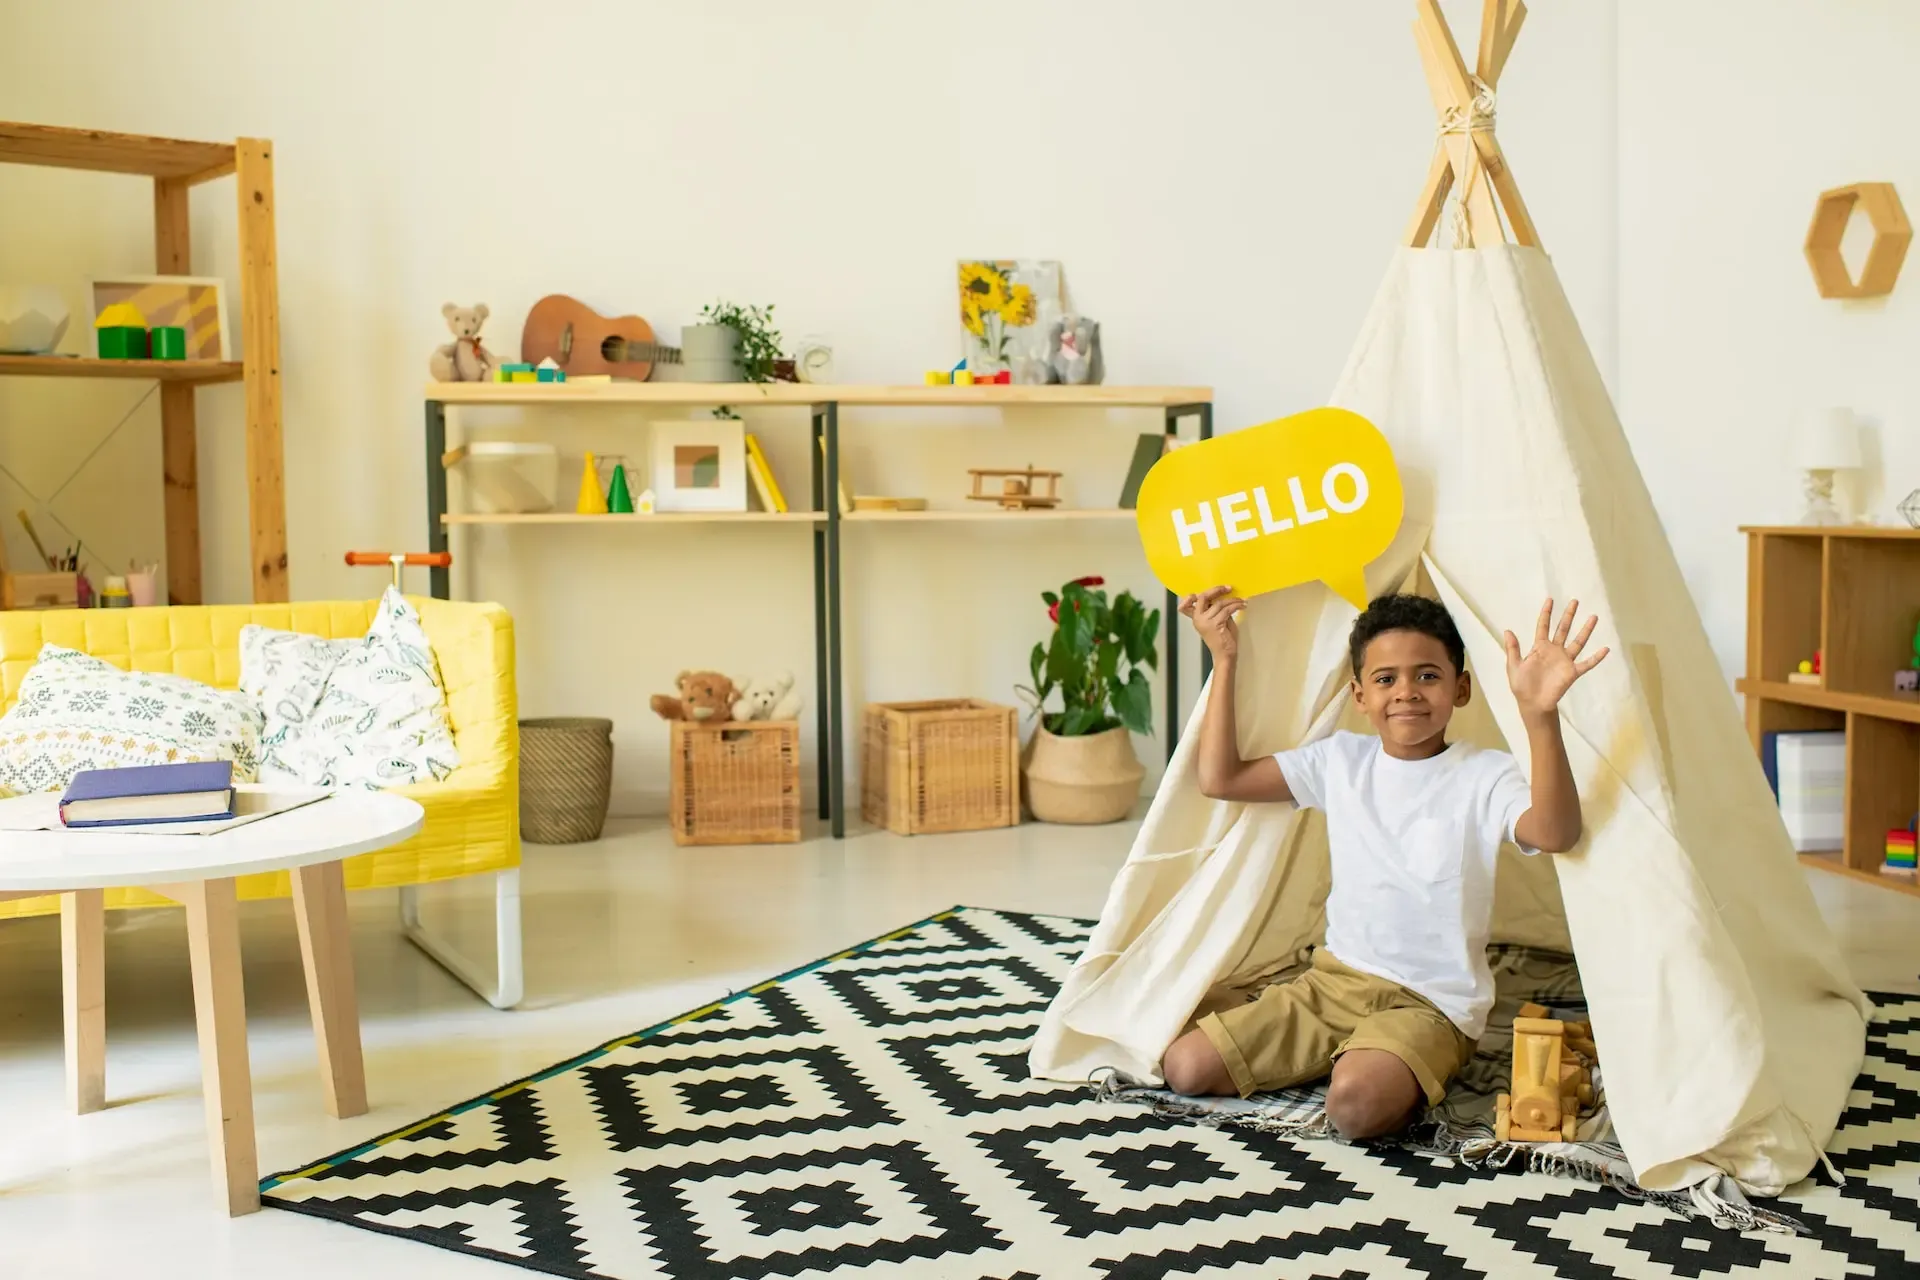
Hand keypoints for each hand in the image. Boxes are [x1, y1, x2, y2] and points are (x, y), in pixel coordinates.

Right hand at [1179, 586, 1244, 662]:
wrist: (1225, 654)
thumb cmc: (1223, 639)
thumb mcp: (1217, 620)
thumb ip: (1216, 609)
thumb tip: (1223, 596)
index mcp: (1196, 618)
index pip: (1185, 605)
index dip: (1190, 597)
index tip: (1206, 592)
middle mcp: (1198, 619)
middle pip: (1202, 597)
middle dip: (1216, 590)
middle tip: (1228, 588)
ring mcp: (1206, 622)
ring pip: (1219, 603)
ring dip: (1233, 600)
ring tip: (1241, 601)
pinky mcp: (1215, 624)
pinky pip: (1227, 610)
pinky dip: (1236, 605)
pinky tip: (1242, 606)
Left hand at [1504, 598, 1607, 716]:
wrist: (1532, 703)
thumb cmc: (1522, 685)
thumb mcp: (1513, 666)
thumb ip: (1513, 648)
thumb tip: (1507, 630)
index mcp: (1539, 648)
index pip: (1543, 626)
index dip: (1546, 614)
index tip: (1550, 600)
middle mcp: (1554, 651)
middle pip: (1563, 629)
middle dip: (1568, 615)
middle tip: (1575, 601)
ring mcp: (1565, 661)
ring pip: (1577, 642)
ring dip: (1585, 630)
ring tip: (1593, 617)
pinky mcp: (1572, 672)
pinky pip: (1587, 664)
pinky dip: (1596, 657)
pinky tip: (1606, 649)